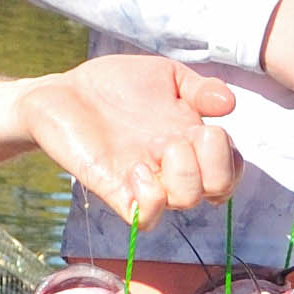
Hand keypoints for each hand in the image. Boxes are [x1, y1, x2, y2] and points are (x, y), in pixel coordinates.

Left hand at [24, 52, 241, 224]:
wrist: (62, 92)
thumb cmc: (114, 86)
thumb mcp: (166, 76)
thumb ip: (200, 88)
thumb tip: (229, 104)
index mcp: (190, 141)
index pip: (229, 170)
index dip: (231, 162)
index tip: (210, 133)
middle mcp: (172, 166)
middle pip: (217, 190)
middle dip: (214, 164)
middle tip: (186, 138)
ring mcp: (145, 180)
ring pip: (185, 202)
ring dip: (182, 175)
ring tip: (156, 149)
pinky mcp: (114, 189)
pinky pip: (145, 217)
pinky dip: (152, 198)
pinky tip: (135, 169)